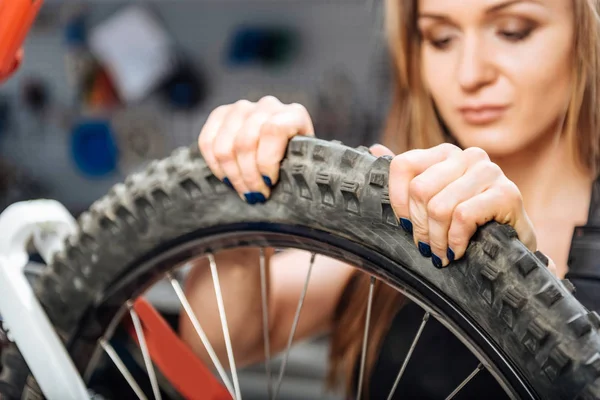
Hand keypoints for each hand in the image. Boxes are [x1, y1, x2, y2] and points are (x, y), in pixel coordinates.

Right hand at [198, 96, 313, 202]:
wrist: (284, 147)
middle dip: (249, 176)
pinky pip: (207, 141)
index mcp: (294, 114)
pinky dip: (215, 166)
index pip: (273, 131)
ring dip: (232, 175)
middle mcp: (267, 106)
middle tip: (256, 196)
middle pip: (246, 142)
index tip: (269, 183)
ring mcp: (242, 108)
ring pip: (225, 146)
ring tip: (243, 191)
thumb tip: (279, 186)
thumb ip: (297, 168)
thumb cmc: (296, 161)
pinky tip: (227, 179)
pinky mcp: (220, 114)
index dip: (267, 161)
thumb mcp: (303, 164)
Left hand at [384, 143, 536, 267]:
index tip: (405, 224)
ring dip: (437, 239)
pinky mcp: (507, 193)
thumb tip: (373, 149)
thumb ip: (406, 176)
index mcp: (445, 153)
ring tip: (441, 252)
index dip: (397, 200)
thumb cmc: (466, 224)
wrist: (511, 246)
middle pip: (419, 190)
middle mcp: (468, 155)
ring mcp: (489, 172)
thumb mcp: (432, 200)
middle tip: (426, 246)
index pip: (403, 165)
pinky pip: (462, 218)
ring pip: (440, 207)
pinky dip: (455, 241)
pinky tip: (458, 250)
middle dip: (419, 226)